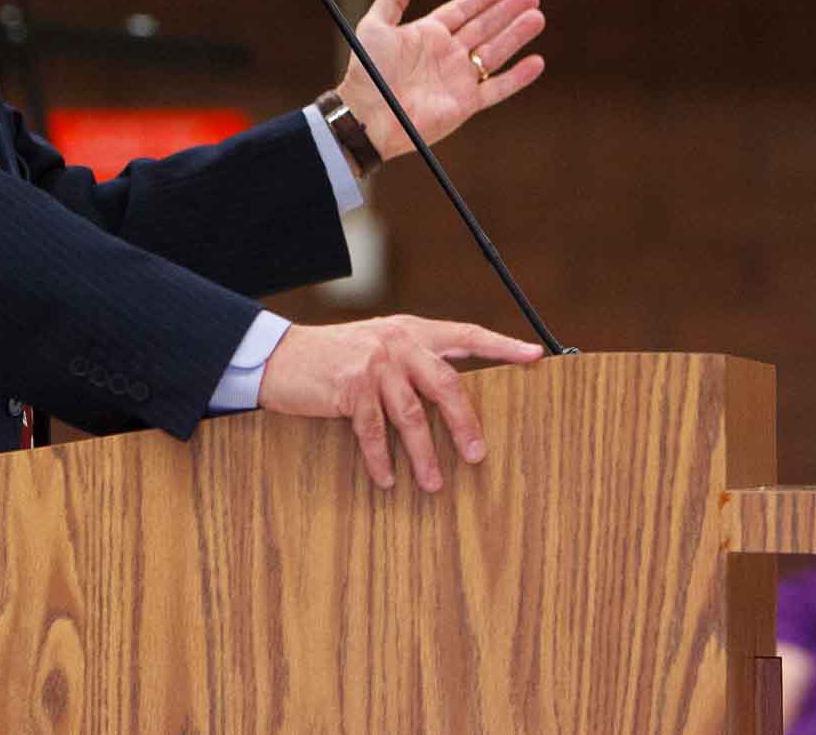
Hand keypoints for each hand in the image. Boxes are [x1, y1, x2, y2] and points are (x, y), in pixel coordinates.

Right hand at [257, 315, 546, 490]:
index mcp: (411, 331)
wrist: (281, 356)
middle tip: (477, 455)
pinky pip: (374, 432)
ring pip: (412, 416)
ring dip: (424, 455)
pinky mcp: (350, 388)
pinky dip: (382, 460)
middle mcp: (398, 343)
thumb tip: (451, 397)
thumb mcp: (377, 346)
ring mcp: (375, 365)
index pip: (466, 335)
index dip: (501, 346)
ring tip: (433, 484)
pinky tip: (388, 479)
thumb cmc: (334, 357)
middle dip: (464, 423)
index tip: (534, 356)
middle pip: (446, 384)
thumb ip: (412, 361)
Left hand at [337, 0, 544, 163]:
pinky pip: (497, 88)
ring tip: (537, 18)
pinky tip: (536, 62)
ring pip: (495, 52)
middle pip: (484, 28)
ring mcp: (458, 78)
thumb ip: (391, 0)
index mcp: (428, 34)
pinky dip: (518, 77)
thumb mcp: (373, 28)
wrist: (369, 115)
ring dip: (517, 36)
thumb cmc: (367, 72)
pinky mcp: (465, 103)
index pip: (462, 11)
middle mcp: (446, 54)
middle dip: (508, 12)